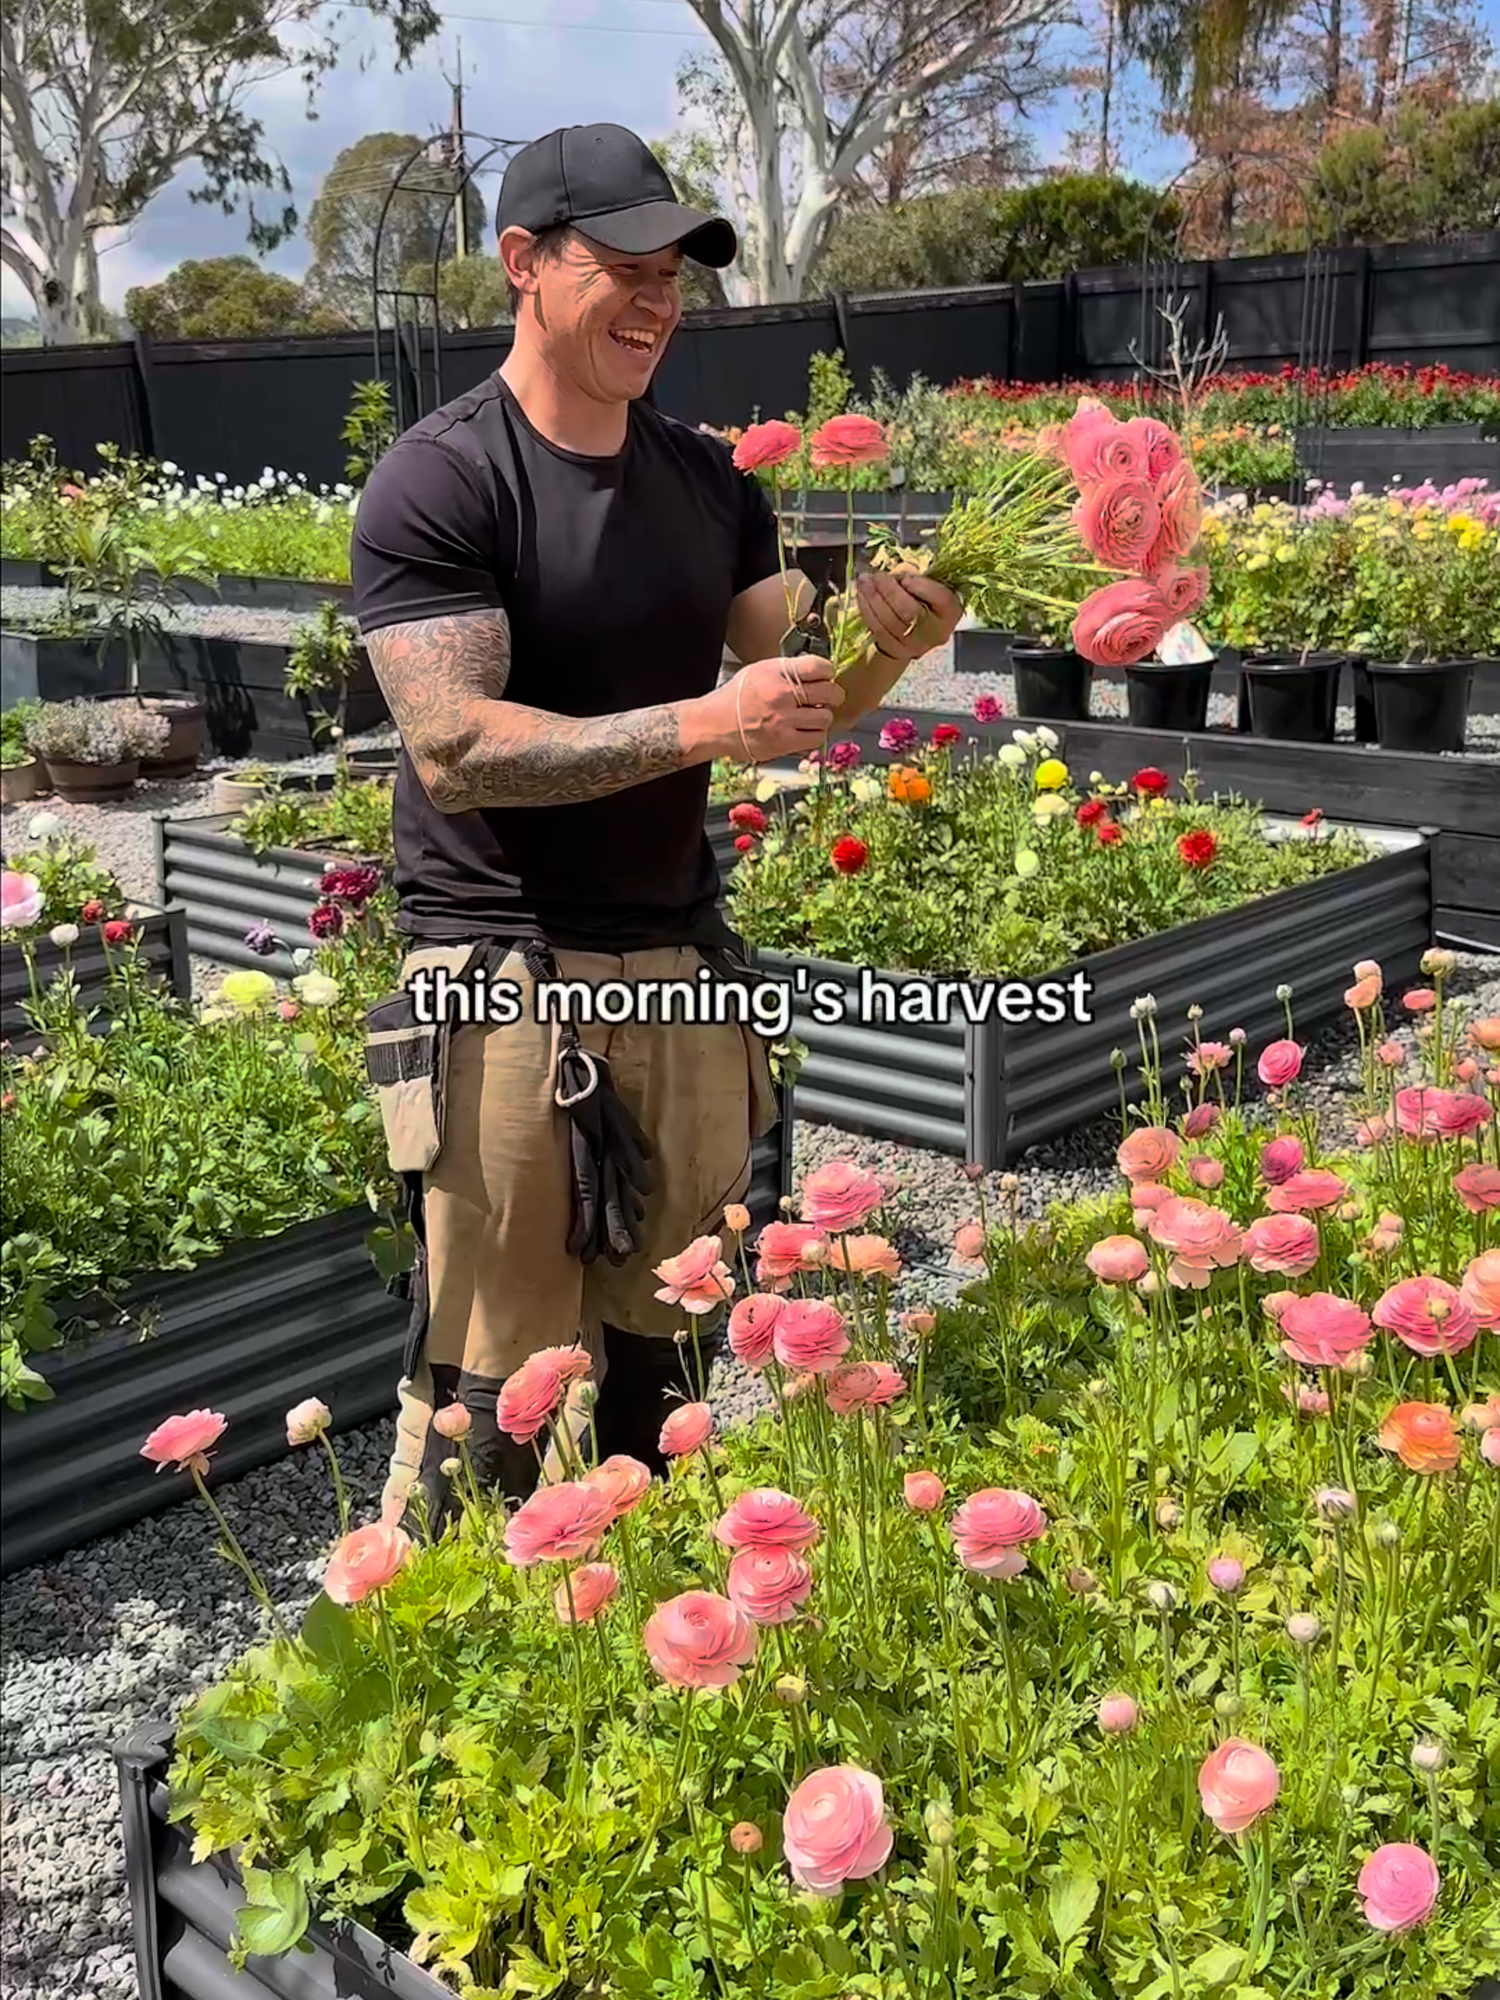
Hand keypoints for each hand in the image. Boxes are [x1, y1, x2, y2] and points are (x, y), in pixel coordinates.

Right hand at [693, 656, 844, 763]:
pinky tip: (807, 730)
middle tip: (830, 697)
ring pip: (825, 717)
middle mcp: (783, 695)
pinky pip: (816, 738)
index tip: (827, 675)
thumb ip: (787, 670)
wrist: (714, 725)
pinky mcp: (784, 743)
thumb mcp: (758, 671)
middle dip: (833, 694)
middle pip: (828, 692)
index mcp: (777, 673)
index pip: (819, 667)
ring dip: (823, 716)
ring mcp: (785, 721)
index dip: (828, 670)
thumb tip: (815, 672)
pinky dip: (815, 734)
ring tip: (814, 715)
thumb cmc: (735, 697)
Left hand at [855, 570, 961, 663]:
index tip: (906, 578)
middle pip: (911, 613)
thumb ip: (921, 575)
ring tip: (864, 582)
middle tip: (875, 575)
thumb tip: (898, 568)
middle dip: (890, 592)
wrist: (916, 630)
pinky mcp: (896, 650)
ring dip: (873, 599)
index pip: (941, 599)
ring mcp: (915, 645)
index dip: (922, 587)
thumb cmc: (925, 599)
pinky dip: (867, 610)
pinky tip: (861, 595)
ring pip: (890, 623)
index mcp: (951, 611)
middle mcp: (937, 632)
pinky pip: (878, 630)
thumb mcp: (931, 583)